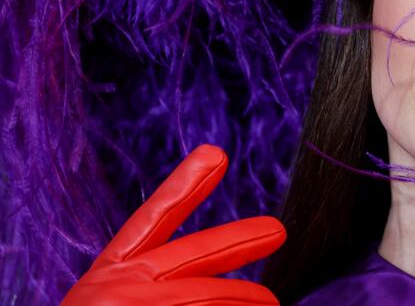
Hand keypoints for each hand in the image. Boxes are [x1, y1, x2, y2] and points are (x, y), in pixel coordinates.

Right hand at [62, 144, 286, 304]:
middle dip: (239, 239)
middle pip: (193, 256)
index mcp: (110, 275)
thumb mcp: (124, 301)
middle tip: (276, 230)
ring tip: (270, 304)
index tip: (217, 153)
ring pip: (206, 297)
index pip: (153, 220)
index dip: (186, 185)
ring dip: (244, 298)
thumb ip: (170, 286)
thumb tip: (232, 290)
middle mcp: (115, 288)